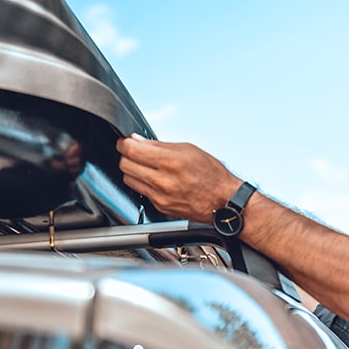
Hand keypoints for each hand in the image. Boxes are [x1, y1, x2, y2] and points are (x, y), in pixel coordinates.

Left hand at [116, 134, 242, 222]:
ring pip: (129, 180)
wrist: (224, 202)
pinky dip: (144, 183)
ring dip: (133, 171)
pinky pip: (141, 192)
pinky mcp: (160, 207)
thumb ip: (160, 145)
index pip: (131, 150)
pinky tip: (155, 179)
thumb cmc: (212, 175)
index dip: (124, 143)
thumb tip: (139, 141)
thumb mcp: (189, 150)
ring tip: (144, 166)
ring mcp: (160, 197)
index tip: (124, 141)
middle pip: (125, 165)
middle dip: (127, 156)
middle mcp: (162, 181)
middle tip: (134, 152)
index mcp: (170, 162)